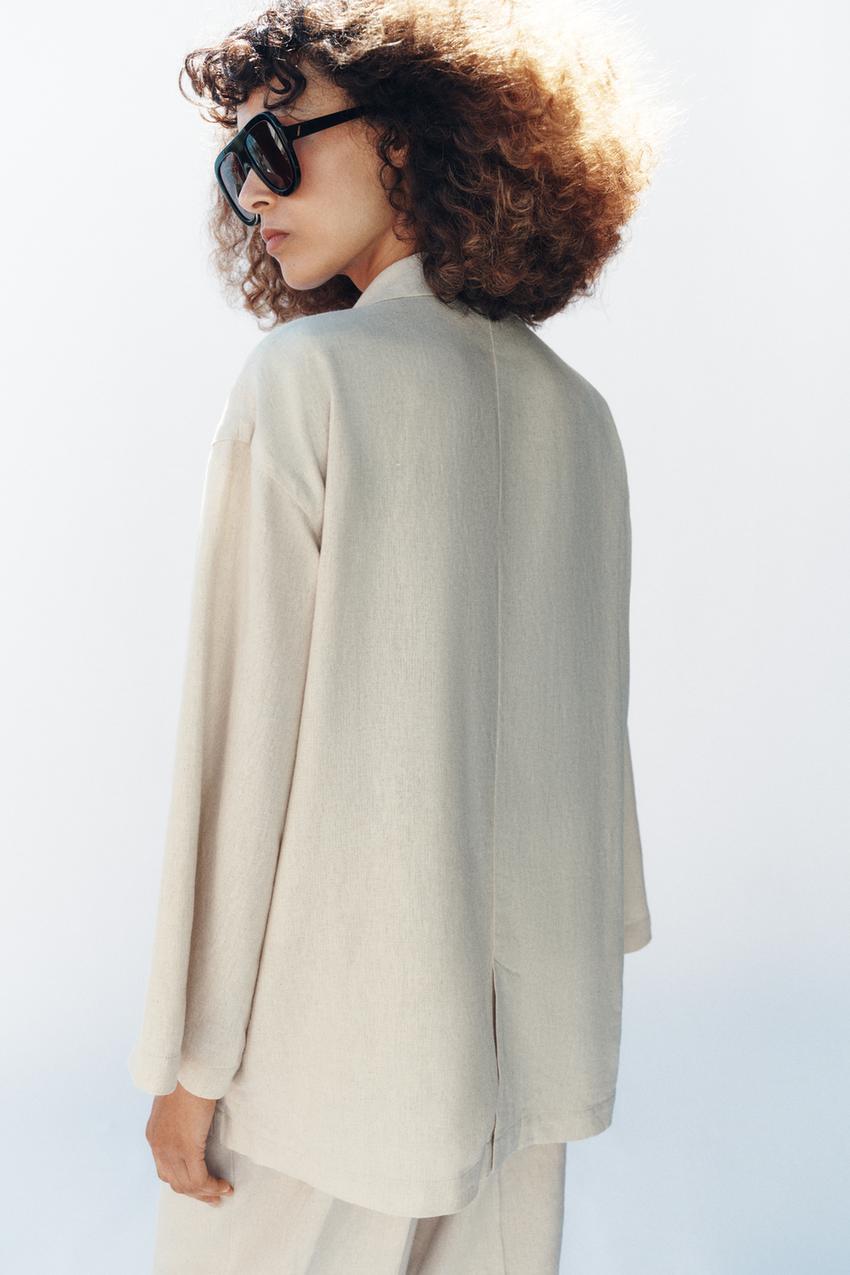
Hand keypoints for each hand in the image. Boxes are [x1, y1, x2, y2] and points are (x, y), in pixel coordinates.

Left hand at [145, 1082, 233, 1205]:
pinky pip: (199, 1179)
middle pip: (175, 1183)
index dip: (184, 1183)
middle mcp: (158, 1146)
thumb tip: (193, 1127)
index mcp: (154, 1135)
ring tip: (223, 1192)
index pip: (165, 1171)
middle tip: (214, 1198)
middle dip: (196, 1194)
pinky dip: (212, 1186)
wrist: (190, 1067)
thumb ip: (179, 1119)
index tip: (201, 1187)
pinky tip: (224, 1185)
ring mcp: (170, 1148)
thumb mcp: (177, 1103)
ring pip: (187, 1185)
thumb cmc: (188, 1078)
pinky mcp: (186, 1147)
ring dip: (206, 1193)